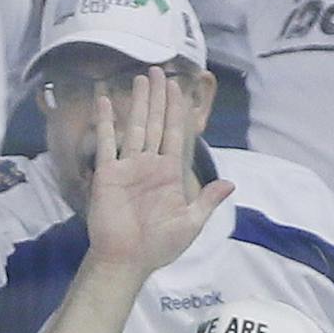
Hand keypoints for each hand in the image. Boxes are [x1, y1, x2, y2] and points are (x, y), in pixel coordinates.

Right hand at [83, 74, 233, 278]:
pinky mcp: (107, 174)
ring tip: (140, 77)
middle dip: (158, 96)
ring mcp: (127, 167)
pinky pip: (106, 142)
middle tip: (157, 71)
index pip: (175, 132)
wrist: (126, 261)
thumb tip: (229, 184)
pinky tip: (104, 100)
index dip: (176, 108)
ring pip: (135, 126)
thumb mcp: (191, 224)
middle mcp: (148, 164)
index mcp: (169, 172)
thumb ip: (207, 201)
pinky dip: (105, 121)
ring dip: (138, 101)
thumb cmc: (157, 247)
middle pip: (156, 122)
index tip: (177, 85)